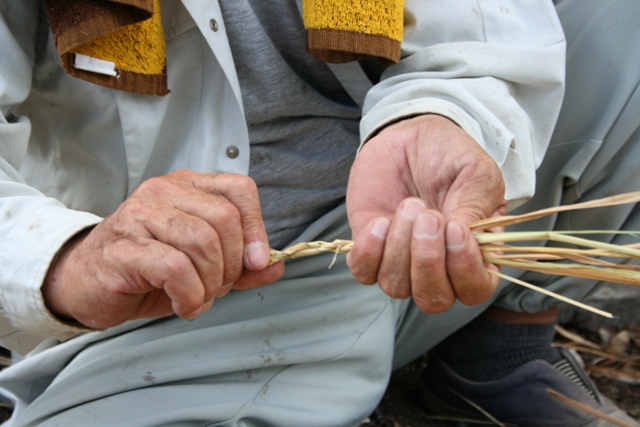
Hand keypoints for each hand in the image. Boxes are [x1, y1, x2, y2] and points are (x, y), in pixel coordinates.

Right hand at [43, 170, 283, 328]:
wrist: (88, 283)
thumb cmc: (147, 270)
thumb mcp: (202, 265)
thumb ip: (241, 265)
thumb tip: (276, 265)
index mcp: (188, 187)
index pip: (239, 189)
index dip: (257, 228)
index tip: (257, 262)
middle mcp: (164, 192)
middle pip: (225, 219)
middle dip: (232, 265)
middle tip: (218, 287)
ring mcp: (140, 215)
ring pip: (202, 242)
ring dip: (211, 283)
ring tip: (199, 297)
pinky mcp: (125, 247)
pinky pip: (176, 268)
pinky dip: (190, 295)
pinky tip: (184, 304)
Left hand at [346, 115, 506, 312]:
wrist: (410, 135)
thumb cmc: (449, 156)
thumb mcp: (475, 172)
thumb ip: (476, 206)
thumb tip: (463, 239)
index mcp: (475, 254)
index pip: (474, 289)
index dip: (464, 270)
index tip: (454, 229)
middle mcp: (439, 267)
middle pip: (433, 299)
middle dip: (427, 261)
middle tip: (428, 215)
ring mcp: (402, 261)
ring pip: (397, 287)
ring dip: (400, 247)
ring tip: (409, 205)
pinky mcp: (371, 249)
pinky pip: (364, 273)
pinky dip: (370, 251)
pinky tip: (380, 221)